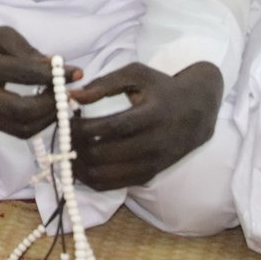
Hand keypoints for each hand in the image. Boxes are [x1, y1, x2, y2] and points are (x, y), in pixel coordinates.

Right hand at [0, 19, 70, 138]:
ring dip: (48, 118)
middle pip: (21, 110)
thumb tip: (58, 68)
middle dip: (52, 105)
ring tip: (59, 103)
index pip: (23, 72)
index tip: (76, 73)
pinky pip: (15, 131)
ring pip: (21, 127)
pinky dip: (37, 124)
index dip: (53, 75)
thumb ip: (27, 50)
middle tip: (68, 94)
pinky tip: (45, 111)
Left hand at [68, 61, 222, 191]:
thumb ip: (104, 83)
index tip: (62, 121)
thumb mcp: (137, 74)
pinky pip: (118, 185)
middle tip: (61, 136)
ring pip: (109, 174)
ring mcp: (154, 162)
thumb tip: (72, 96)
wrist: (199, 111)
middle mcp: (156, 143)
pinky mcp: (152, 174)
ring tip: (66, 151)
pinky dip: (94, 180)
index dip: (83, 127)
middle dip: (77, 147)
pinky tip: (80, 167)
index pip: (111, 127)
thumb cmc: (162, 88)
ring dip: (81, 166)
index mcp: (152, 115)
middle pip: (106, 154)